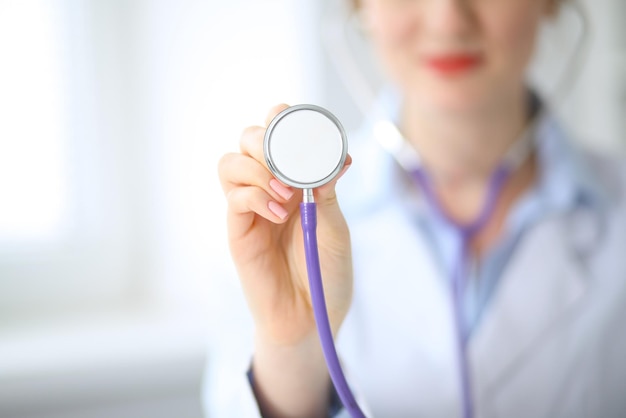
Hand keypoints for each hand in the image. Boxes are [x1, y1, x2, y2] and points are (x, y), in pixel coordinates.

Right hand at [218, 104, 353, 346]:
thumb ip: (328, 195)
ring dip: (257, 168)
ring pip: (230, 161)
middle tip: (290, 164)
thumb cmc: (325, 275)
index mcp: (297, 180)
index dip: (285, 119)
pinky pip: (234, 197)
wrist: (310, 318)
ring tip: (285, 196)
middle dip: (266, 139)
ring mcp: (250, 207)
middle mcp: (270, 186)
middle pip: (249, 137)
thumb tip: (337, 157)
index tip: (304, 129)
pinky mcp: (238, 230)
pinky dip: (254, 196)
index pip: (280, 133)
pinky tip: (278, 214)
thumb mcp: (336, 232)